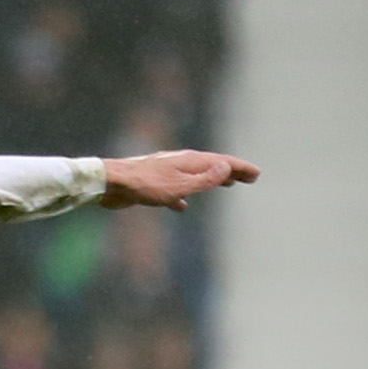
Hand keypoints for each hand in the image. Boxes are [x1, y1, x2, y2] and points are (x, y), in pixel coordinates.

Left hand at [102, 150, 259, 210]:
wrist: (111, 184)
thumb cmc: (145, 185)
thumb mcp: (180, 185)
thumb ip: (204, 179)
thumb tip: (226, 167)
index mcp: (189, 161)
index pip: (221, 163)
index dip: (240, 168)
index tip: (256, 174)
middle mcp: (179, 163)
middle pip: (211, 166)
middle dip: (231, 172)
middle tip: (249, 178)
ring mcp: (166, 172)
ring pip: (194, 176)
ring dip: (212, 181)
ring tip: (226, 185)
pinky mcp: (152, 185)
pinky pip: (175, 190)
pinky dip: (184, 196)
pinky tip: (183, 207)